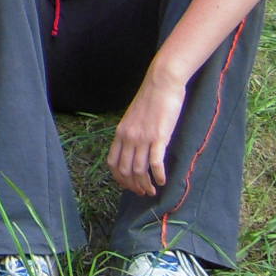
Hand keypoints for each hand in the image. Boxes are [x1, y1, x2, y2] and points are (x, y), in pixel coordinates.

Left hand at [107, 67, 186, 195]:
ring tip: (152, 191)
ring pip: (139, 170)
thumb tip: (135, 149)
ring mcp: (143, 138)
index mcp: (120, 132)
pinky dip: (158, 176)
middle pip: (125, 170)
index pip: (113, 162)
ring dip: (145, 185)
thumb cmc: (151, 99)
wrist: (162, 83)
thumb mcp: (134, 117)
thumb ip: (132, 133)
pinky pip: (155, 163)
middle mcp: (128, 137)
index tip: (128, 186)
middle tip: (143, 193)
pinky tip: (162, 181)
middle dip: (133, 186)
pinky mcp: (158, 137)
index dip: (119, 178)